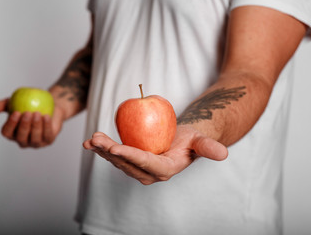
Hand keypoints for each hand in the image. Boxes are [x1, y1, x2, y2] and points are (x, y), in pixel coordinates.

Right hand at [0, 98, 63, 147]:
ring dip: (36, 126)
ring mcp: (36, 142)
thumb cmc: (28, 104)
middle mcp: (22, 140)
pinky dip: (46, 126)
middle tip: (27, 113)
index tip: (15, 113)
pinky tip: (46, 117)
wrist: (48, 105)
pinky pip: (47, 135)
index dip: (11, 124)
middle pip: (21, 137)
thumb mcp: (12, 103)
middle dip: (24, 125)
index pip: (7, 133)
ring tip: (37, 113)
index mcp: (12, 134)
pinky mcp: (48, 140)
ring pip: (34, 137)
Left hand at [83, 125, 227, 184]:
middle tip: (97, 140)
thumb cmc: (191, 139)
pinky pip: (114, 155)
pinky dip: (101, 149)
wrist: (181, 141)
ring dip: (102, 150)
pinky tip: (89, 142)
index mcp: (165, 169)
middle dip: (110, 153)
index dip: (130, 156)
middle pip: (127, 163)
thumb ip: (209, 148)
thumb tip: (223, 154)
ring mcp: (138, 168)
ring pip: (117, 160)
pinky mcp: (130, 161)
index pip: (146, 163)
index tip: (115, 147)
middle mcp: (149, 173)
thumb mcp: (200, 140)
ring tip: (91, 139)